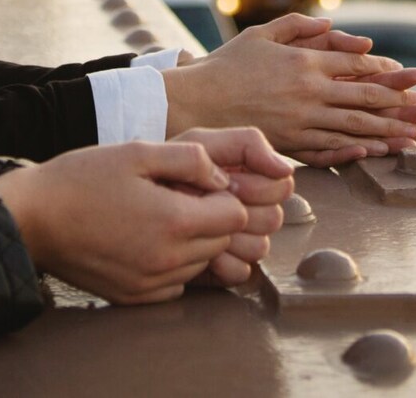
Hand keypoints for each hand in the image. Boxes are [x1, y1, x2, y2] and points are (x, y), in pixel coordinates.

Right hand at [0, 142, 247, 304]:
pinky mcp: (134, 298)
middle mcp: (168, 261)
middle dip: (210, 218)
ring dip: (192, 241)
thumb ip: (190, 160)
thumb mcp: (137, 151)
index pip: (235, 215)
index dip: (222, 194)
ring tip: (157, 216)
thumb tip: (222, 177)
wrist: (32, 219)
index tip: (196, 182)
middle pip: (222, 242)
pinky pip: (176, 284)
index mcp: (174, 222)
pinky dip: (171, 264)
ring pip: (201, 264)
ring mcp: (150, 284)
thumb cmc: (82, 178)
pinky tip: (145, 240)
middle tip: (177, 196)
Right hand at [161, 14, 415, 166]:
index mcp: (305, 62)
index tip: (413, 76)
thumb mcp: (264, 33)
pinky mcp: (290, 146)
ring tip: (414, 137)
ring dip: (388, 133)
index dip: (388, 71)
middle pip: (366, 100)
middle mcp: (309, 94)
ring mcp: (301, 123)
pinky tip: (374, 153)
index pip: (358, 67)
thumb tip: (342, 30)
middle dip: (402, 105)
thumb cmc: (227, 65)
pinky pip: (330, 150)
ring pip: (354, 129)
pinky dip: (355, 152)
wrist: (194, 103)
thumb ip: (302, 26)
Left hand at [172, 126, 295, 284]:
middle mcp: (250, 210)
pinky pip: (240, 272)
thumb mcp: (201, 143)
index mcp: (250, 178)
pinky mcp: (222, 268)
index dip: (255, 185)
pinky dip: (221, 263)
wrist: (128, 199)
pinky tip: (198, 246)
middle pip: (274, 219)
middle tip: (207, 201)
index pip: (281, 186)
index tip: (226, 180)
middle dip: (242, 209)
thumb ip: (247, 144)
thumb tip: (286, 169)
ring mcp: (238, 242)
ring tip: (200, 224)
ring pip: (260, 247)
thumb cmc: (164, 166)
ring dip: (231, 236)